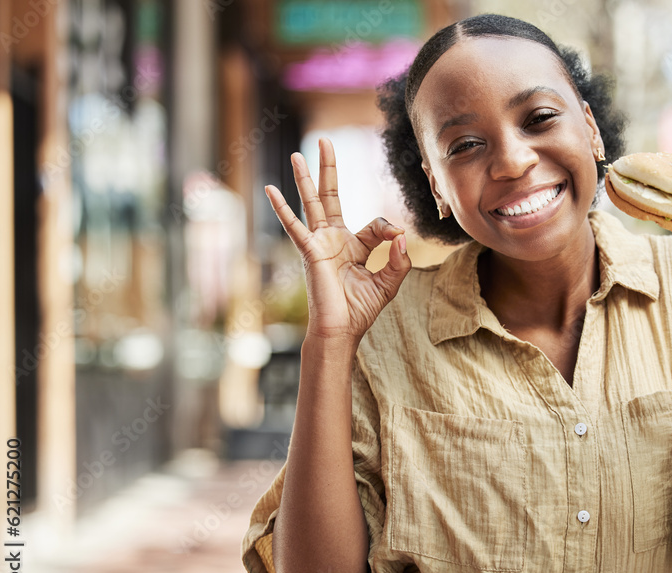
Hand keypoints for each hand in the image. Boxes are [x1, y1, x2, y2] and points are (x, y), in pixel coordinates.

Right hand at [265, 137, 410, 343]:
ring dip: (305, 179)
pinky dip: (282, 208)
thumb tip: (401, 234)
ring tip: (297, 155)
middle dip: (329, 169)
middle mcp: (334, 240)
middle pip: (330, 196)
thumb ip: (398, 260)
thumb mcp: (389, 283)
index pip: (374, 224)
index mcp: (353, 246)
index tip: (396, 237)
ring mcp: (320, 243)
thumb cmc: (360, 310)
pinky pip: (294, 226)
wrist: (341, 330)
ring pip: (312, 204)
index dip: (388, 228)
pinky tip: (270, 189)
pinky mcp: (310, 252)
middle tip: (325, 141)